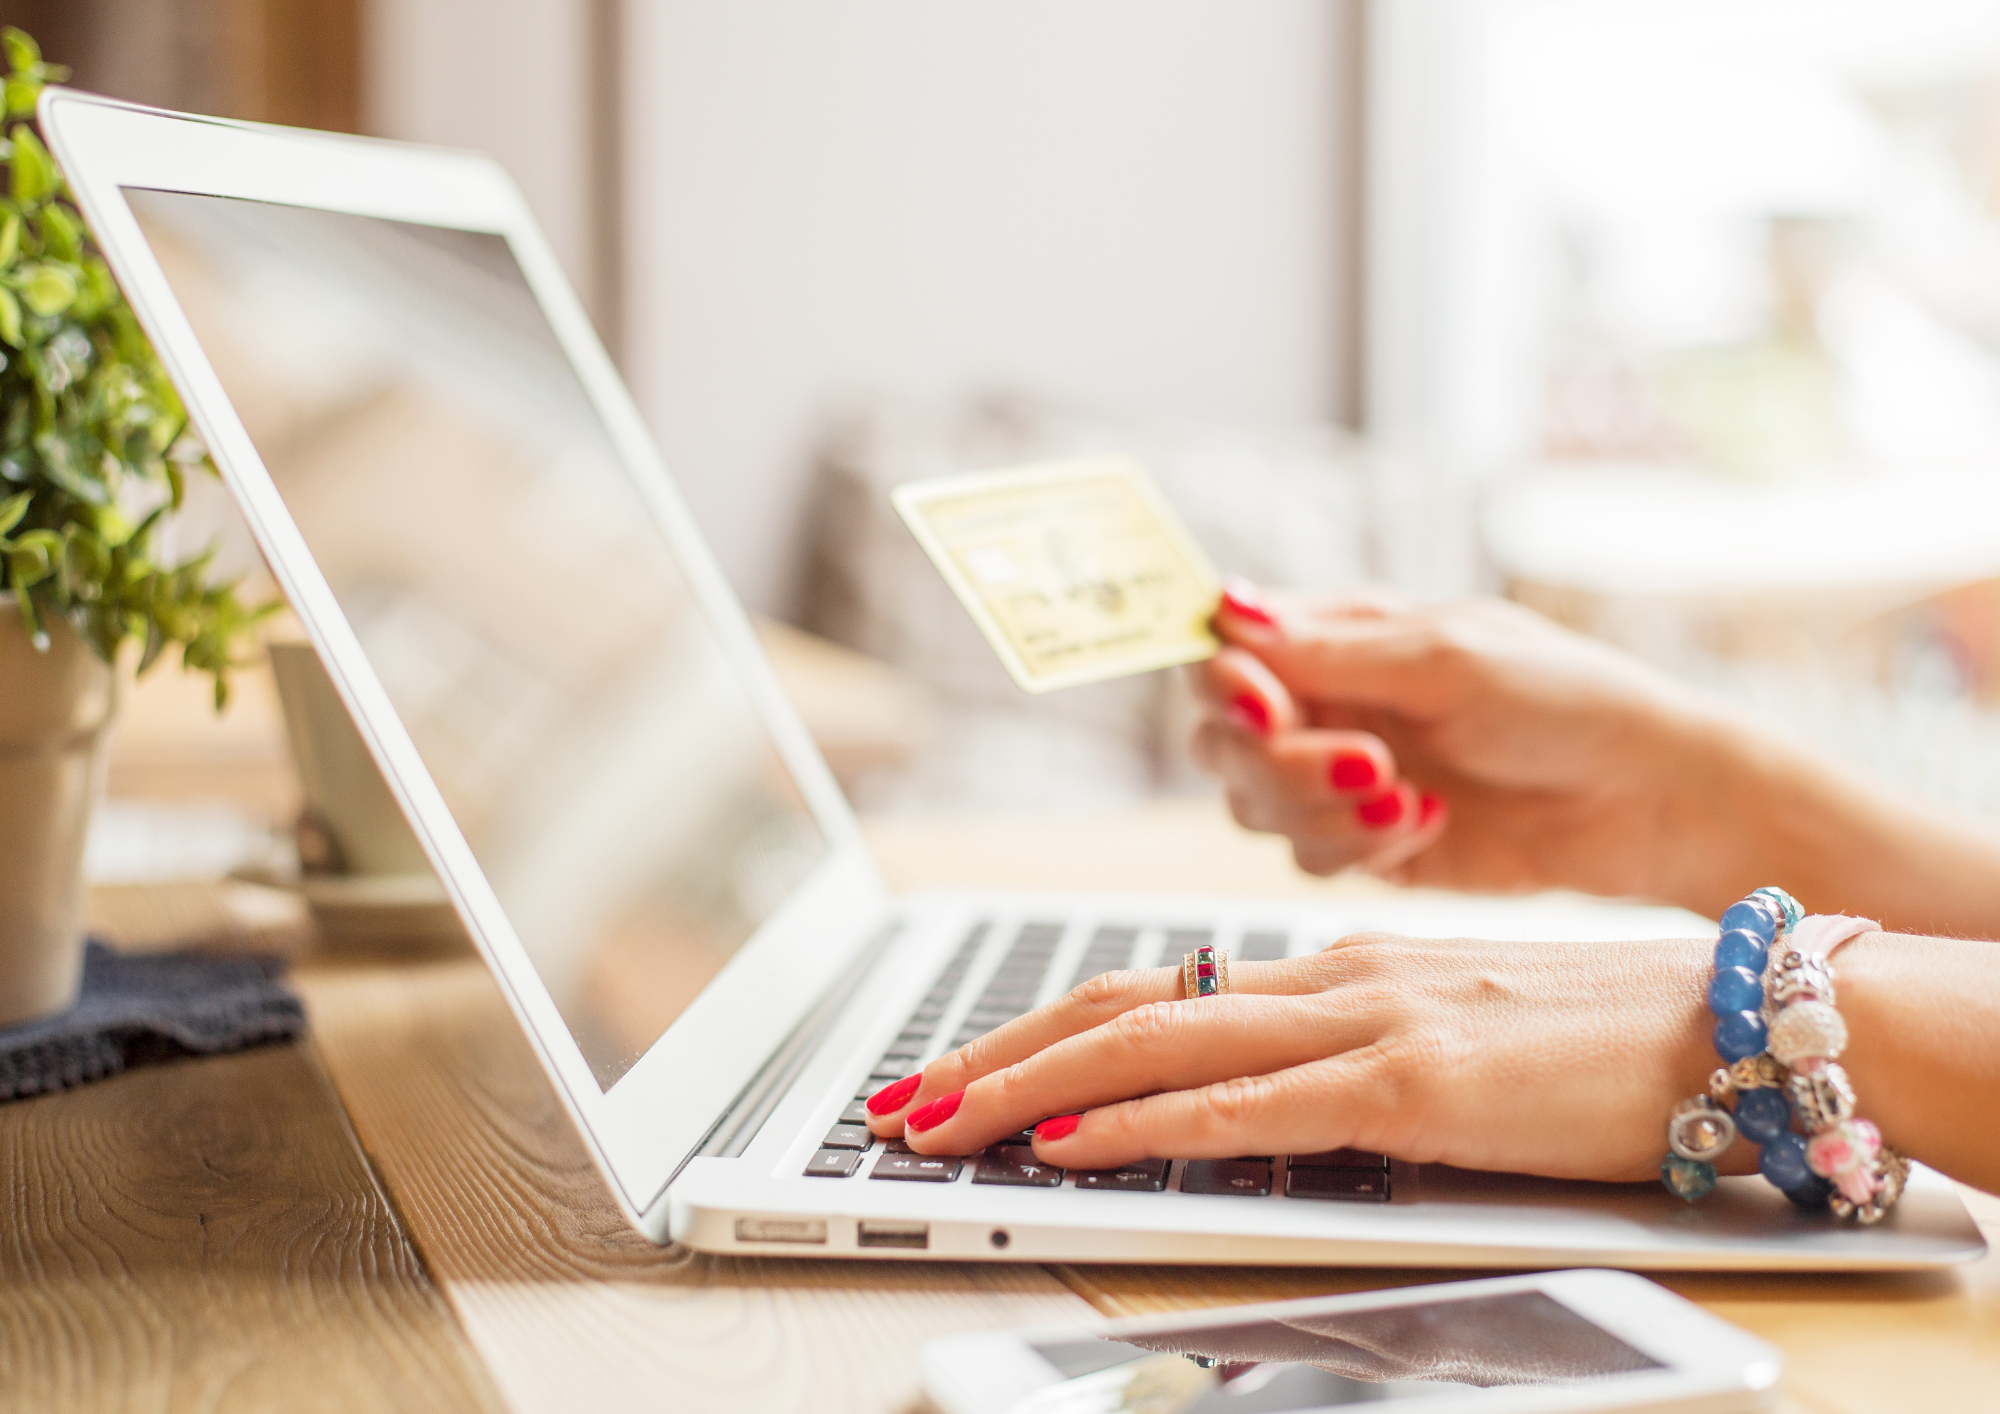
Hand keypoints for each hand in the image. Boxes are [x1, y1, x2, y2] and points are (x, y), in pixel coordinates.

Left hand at [865, 932, 1721, 1181]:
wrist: (1737, 1020)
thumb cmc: (1598, 1040)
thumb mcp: (1444, 1042)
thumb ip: (1347, 1063)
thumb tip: (1253, 1103)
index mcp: (1334, 971)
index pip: (1150, 989)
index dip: (1040, 1029)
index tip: (960, 1069)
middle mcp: (1331, 978)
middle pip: (1121, 1003)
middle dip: (995, 1054)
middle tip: (903, 1098)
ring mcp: (1369, 1022)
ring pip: (1157, 1039)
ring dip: (1030, 1086)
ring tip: (941, 1122)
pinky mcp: (1416, 1083)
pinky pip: (1250, 1103)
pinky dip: (1145, 1123)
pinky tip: (1075, 1146)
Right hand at [1193, 582, 1741, 907]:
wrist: (1643, 799)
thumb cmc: (1563, 700)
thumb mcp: (1446, 658)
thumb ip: (1328, 648)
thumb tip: (1225, 607)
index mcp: (1338, 637)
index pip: (1227, 653)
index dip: (1227, 684)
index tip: (1267, 707)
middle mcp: (1326, 704)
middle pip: (1223, 739)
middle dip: (1277, 761)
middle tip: (1364, 763)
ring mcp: (1339, 779)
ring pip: (1254, 806)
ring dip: (1320, 808)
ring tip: (1406, 797)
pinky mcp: (1365, 845)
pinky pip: (1307, 856)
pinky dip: (1358, 847)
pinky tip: (1431, 822)